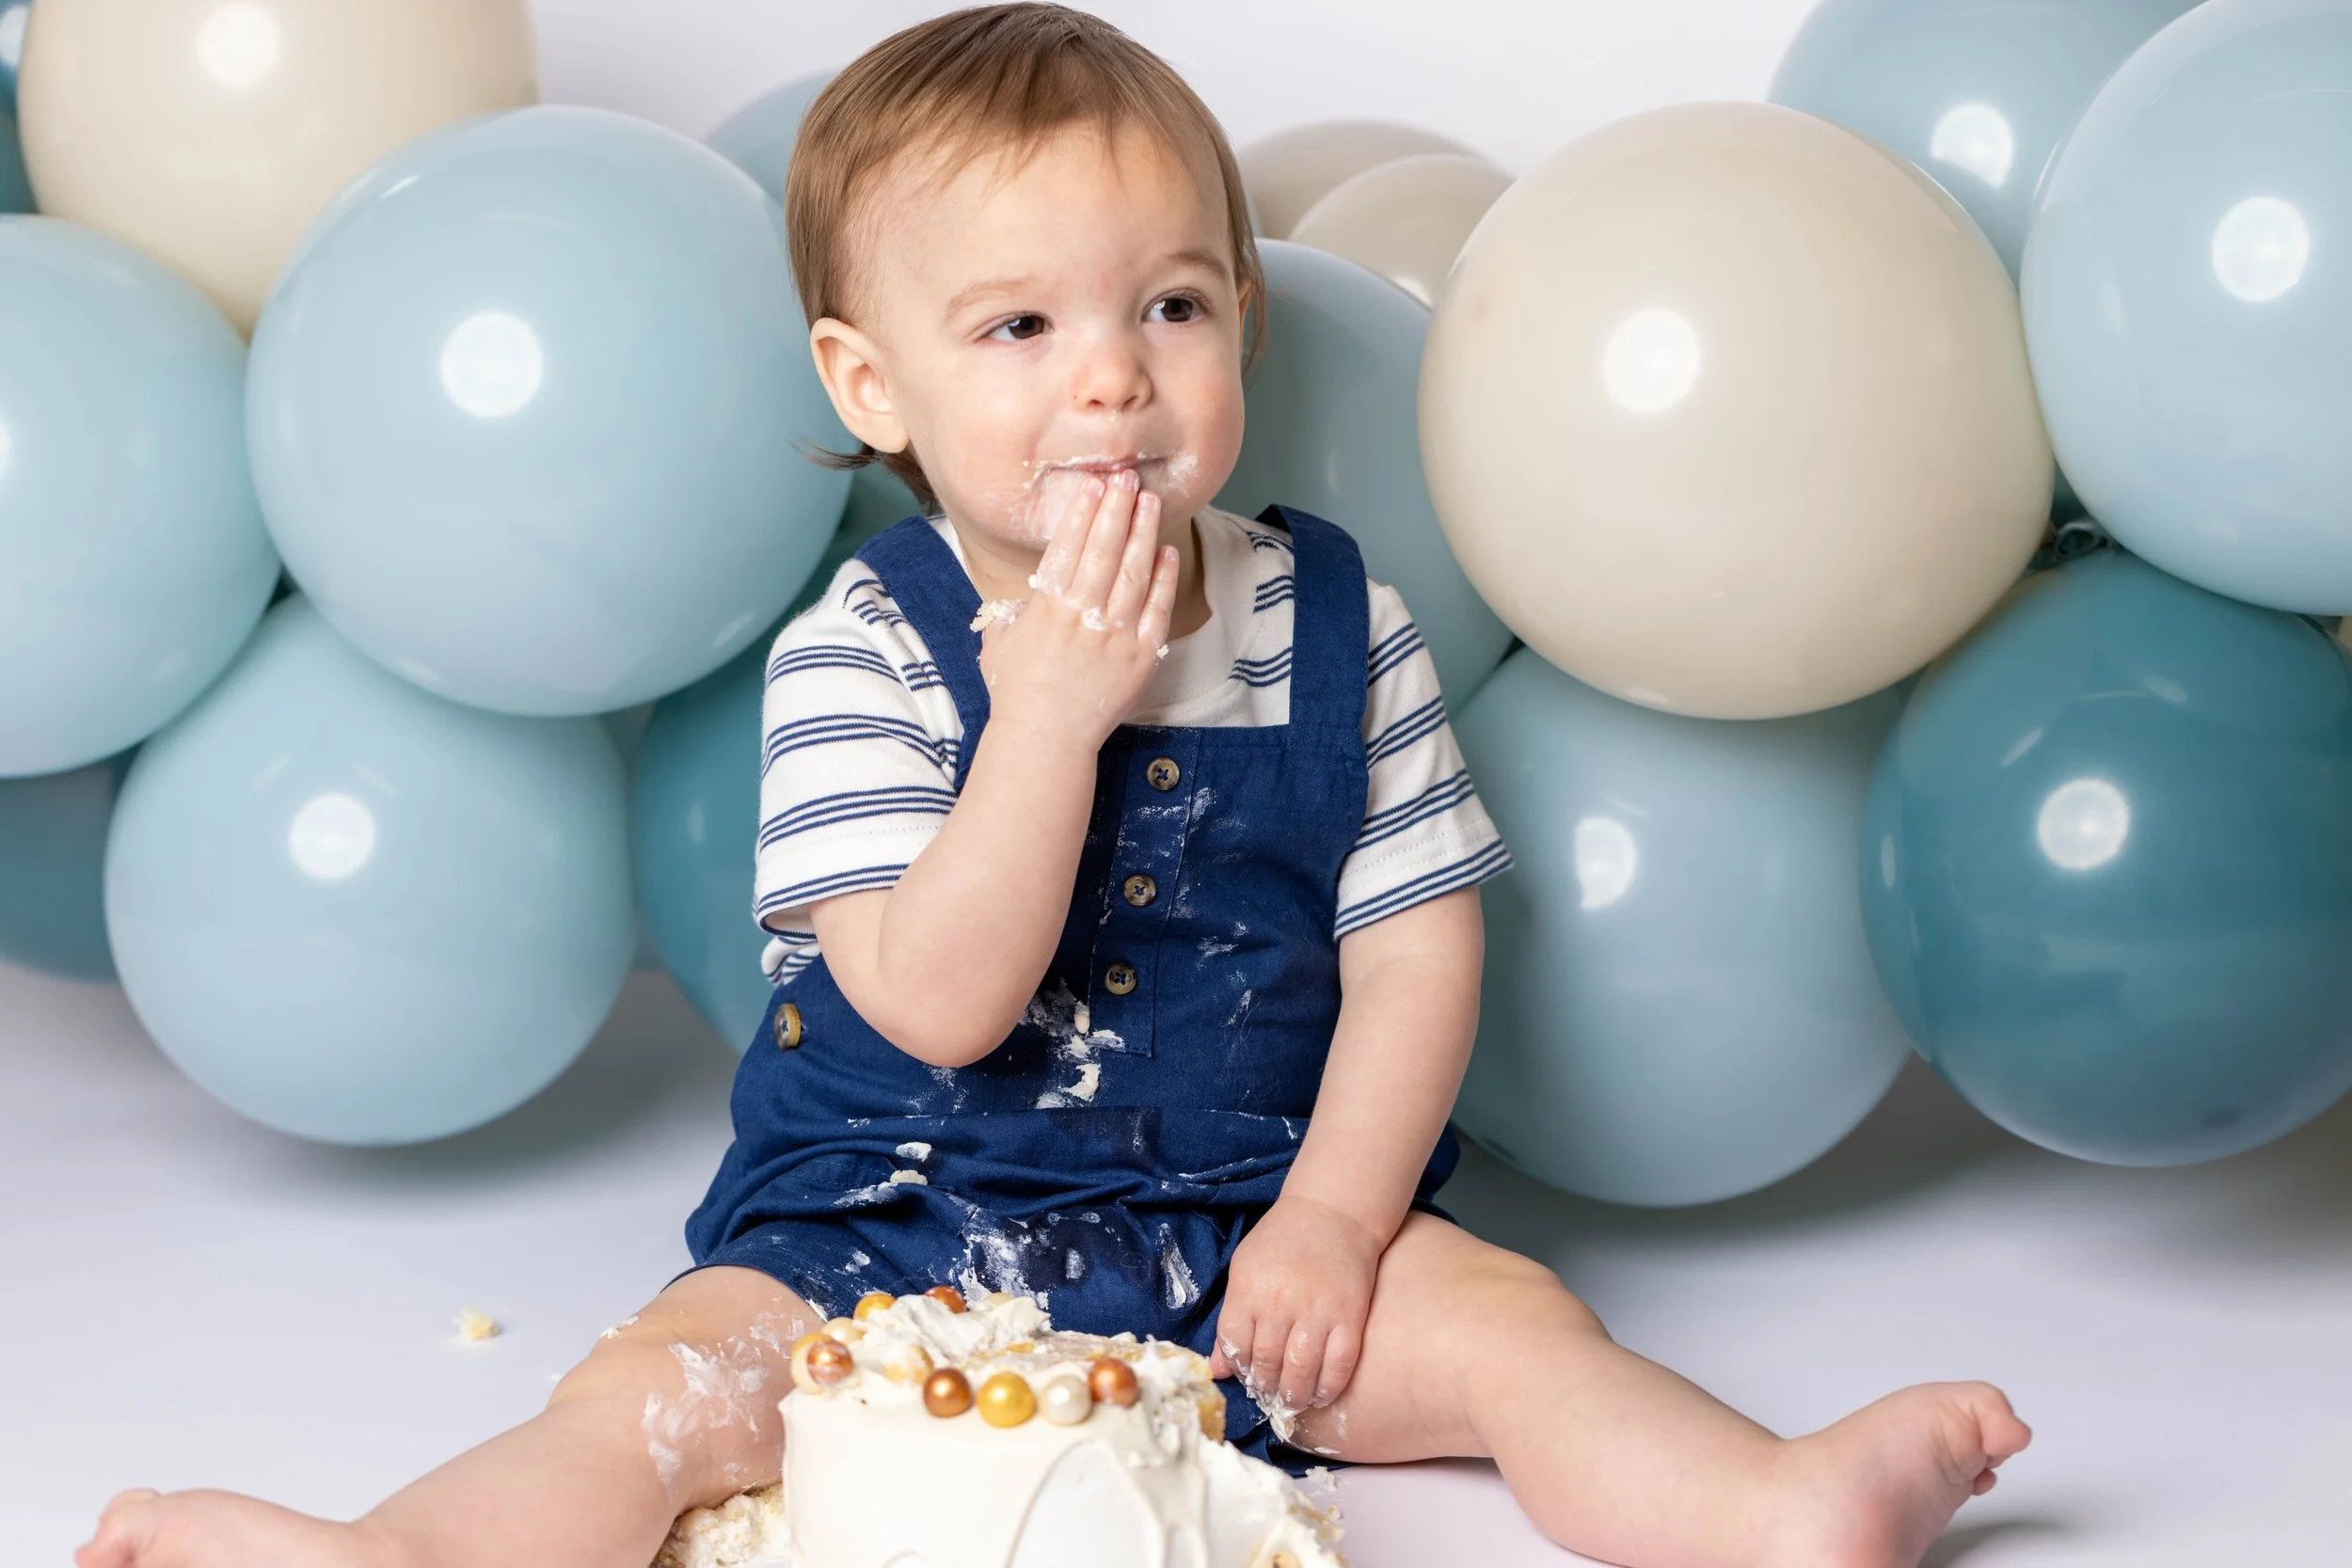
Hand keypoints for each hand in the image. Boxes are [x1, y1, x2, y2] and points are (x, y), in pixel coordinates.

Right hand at [980, 468, 1178, 754]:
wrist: (1046, 740)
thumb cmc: (1016, 692)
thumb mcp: (1000, 642)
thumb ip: (1010, 611)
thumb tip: (1020, 591)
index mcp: (1046, 609)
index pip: (1067, 550)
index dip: (1081, 514)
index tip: (1091, 485)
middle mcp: (1082, 618)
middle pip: (1102, 552)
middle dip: (1114, 510)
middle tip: (1124, 477)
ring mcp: (1114, 637)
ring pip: (1132, 574)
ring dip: (1140, 533)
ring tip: (1147, 500)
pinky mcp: (1140, 657)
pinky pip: (1155, 610)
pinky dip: (1162, 579)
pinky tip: (1165, 551)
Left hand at [1207, 1194, 1383, 1414]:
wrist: (1332, 1213)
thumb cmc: (1282, 1241)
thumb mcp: (1244, 1270)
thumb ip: (1232, 1319)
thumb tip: (1217, 1369)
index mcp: (1249, 1290)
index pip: (1235, 1346)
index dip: (1239, 1368)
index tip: (1247, 1375)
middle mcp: (1280, 1303)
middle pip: (1267, 1363)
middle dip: (1266, 1387)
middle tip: (1270, 1395)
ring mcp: (1317, 1311)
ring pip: (1301, 1370)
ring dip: (1294, 1395)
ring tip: (1292, 1401)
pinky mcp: (1350, 1316)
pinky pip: (1339, 1364)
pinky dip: (1329, 1387)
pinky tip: (1322, 1395)